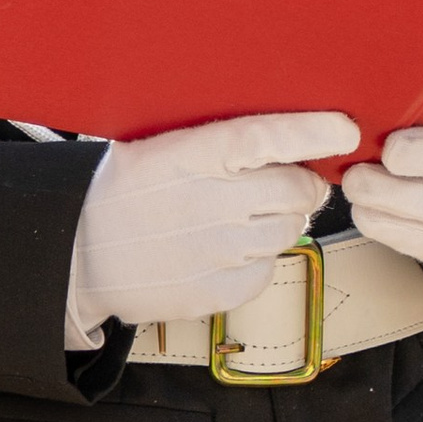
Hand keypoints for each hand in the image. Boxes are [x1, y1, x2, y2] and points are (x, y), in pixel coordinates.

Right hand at [66, 110, 343, 342]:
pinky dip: (260, 257)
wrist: (77, 256)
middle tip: (291, 179)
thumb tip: (283, 134)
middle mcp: (207, 204)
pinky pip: (268, 269)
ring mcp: (214, 253)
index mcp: (189, 156)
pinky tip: (229, 247)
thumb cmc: (121, 192)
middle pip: (296, 190)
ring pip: (288, 230)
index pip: (267, 138)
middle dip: (306, 183)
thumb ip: (216, 139)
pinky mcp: (216, 292)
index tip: (345, 129)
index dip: (313, 133)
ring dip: (281, 220)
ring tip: (246, 215)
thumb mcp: (157, 146)